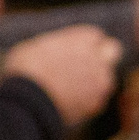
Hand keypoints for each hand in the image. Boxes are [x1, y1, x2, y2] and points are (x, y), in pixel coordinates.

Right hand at [2, 25, 119, 124]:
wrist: (29, 102)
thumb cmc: (26, 69)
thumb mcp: (36, 45)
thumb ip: (56, 46)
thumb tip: (54, 51)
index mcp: (82, 38)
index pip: (95, 36)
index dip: (86, 44)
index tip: (77, 51)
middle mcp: (98, 57)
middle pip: (113, 50)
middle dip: (104, 56)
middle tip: (89, 64)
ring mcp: (101, 81)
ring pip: (107, 78)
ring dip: (96, 81)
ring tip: (72, 88)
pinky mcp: (97, 103)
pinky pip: (98, 99)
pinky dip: (88, 101)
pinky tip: (70, 102)